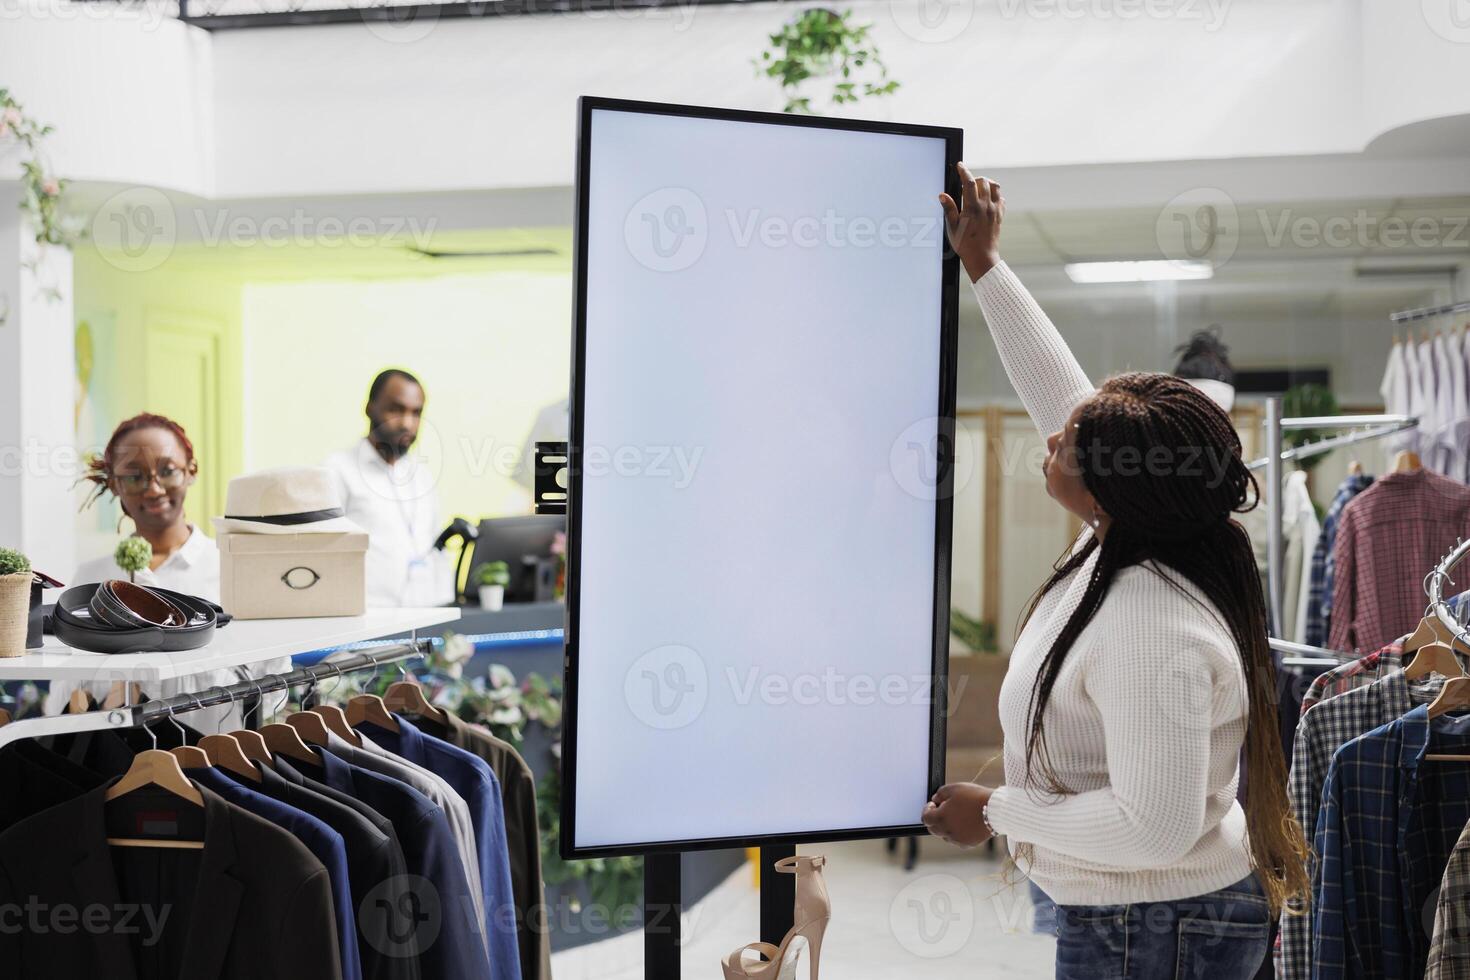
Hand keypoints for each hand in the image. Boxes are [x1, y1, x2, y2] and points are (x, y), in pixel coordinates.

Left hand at [921, 782, 994, 847]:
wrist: (996, 810)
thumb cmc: (974, 797)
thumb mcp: (953, 788)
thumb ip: (939, 794)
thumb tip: (935, 800)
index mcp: (941, 818)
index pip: (925, 818)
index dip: (927, 809)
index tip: (934, 804)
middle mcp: (947, 831)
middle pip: (933, 828)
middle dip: (935, 819)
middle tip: (944, 809)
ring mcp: (958, 839)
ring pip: (945, 835)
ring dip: (946, 826)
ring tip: (957, 815)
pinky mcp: (968, 844)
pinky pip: (957, 839)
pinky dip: (957, 833)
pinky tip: (965, 823)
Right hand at [938, 163, 1003, 283]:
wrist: (982, 257)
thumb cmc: (965, 244)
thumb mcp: (952, 228)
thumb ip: (949, 209)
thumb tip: (942, 195)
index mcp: (972, 208)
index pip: (969, 182)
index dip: (964, 171)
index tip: (960, 165)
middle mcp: (986, 206)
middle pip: (983, 181)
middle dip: (974, 178)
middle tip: (966, 184)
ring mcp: (995, 210)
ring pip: (995, 186)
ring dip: (986, 183)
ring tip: (978, 188)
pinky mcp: (1000, 215)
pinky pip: (1001, 198)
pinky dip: (995, 194)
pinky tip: (987, 200)